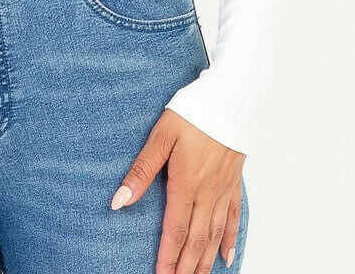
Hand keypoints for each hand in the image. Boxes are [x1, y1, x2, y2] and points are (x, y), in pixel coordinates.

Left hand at [110, 108, 244, 271]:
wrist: (229, 97)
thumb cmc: (191, 112)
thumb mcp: (160, 137)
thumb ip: (141, 171)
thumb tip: (119, 200)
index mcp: (185, 182)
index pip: (175, 230)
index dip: (167, 257)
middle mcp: (207, 192)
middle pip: (196, 239)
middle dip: (186, 267)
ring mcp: (223, 188)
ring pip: (215, 234)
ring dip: (205, 261)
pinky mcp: (235, 181)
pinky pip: (233, 217)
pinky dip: (230, 239)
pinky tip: (226, 256)